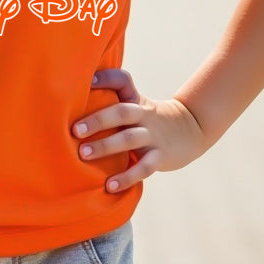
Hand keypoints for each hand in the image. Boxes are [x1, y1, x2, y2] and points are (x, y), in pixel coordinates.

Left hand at [72, 69, 207, 192]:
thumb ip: (112, 101)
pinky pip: (144, 167)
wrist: (191, 129)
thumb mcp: (136, 103)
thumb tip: (72, 102)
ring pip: (129, 139)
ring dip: (105, 146)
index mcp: (135, 99)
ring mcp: (152, 136)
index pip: (123, 81)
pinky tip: (110, 186)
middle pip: (121, 112)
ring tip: (83, 154)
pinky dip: (126, 177)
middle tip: (74, 130)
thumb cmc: (149, 117)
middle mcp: (143, 115)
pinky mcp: (160, 156)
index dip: (106, 78)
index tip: (87, 80)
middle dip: (97, 120)